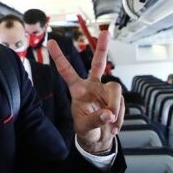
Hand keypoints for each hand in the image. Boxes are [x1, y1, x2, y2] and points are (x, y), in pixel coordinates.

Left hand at [48, 31, 123, 153]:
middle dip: (102, 48)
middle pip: (98, 64)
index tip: (50, 42)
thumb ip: (95, 120)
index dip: (59, 57)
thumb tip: (108, 114)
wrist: (99, 139)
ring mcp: (105, 90)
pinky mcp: (116, 98)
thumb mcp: (85, 127)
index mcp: (78, 90)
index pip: (66, 71)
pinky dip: (119, 116)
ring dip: (115, 106)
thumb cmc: (86, 130)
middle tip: (106, 33)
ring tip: (111, 121)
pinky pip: (121, 102)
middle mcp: (92, 86)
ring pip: (115, 89)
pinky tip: (114, 124)